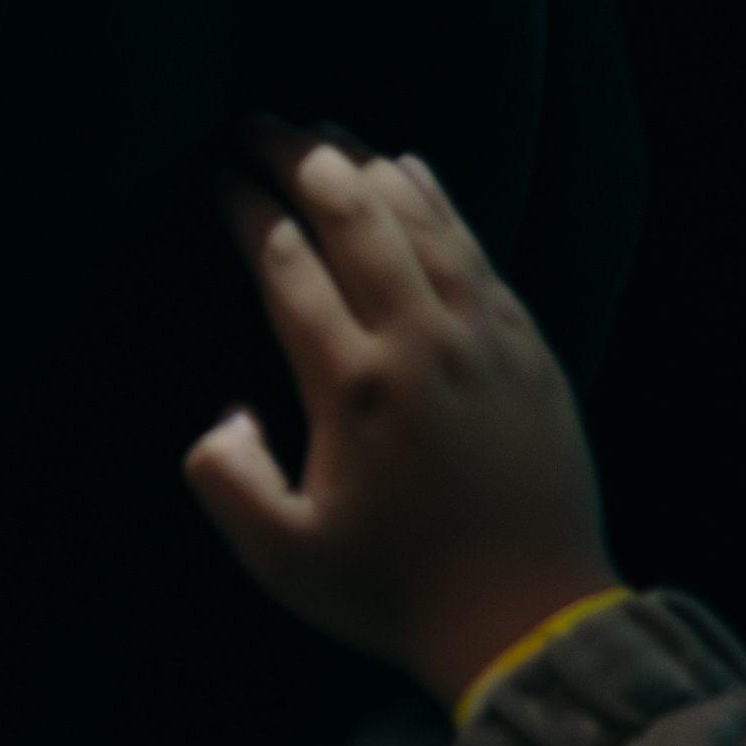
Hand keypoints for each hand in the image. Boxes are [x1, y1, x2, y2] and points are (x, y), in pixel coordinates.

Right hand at [185, 123, 615, 705]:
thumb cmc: (396, 591)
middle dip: (297, 157)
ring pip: (420, 221)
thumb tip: (224, 417)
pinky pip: (478, 251)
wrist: (531, 620)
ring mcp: (483, 341)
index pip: (285, 262)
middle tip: (255, 125)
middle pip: (352, 217)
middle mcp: (420, 345)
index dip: (244, 205)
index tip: (214, 172)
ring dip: (365, 165)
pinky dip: (439, 201)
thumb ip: (228, 481)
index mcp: (354, 386)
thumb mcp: (282, 555)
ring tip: (323, 131)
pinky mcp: (527, 351)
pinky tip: (412, 171)